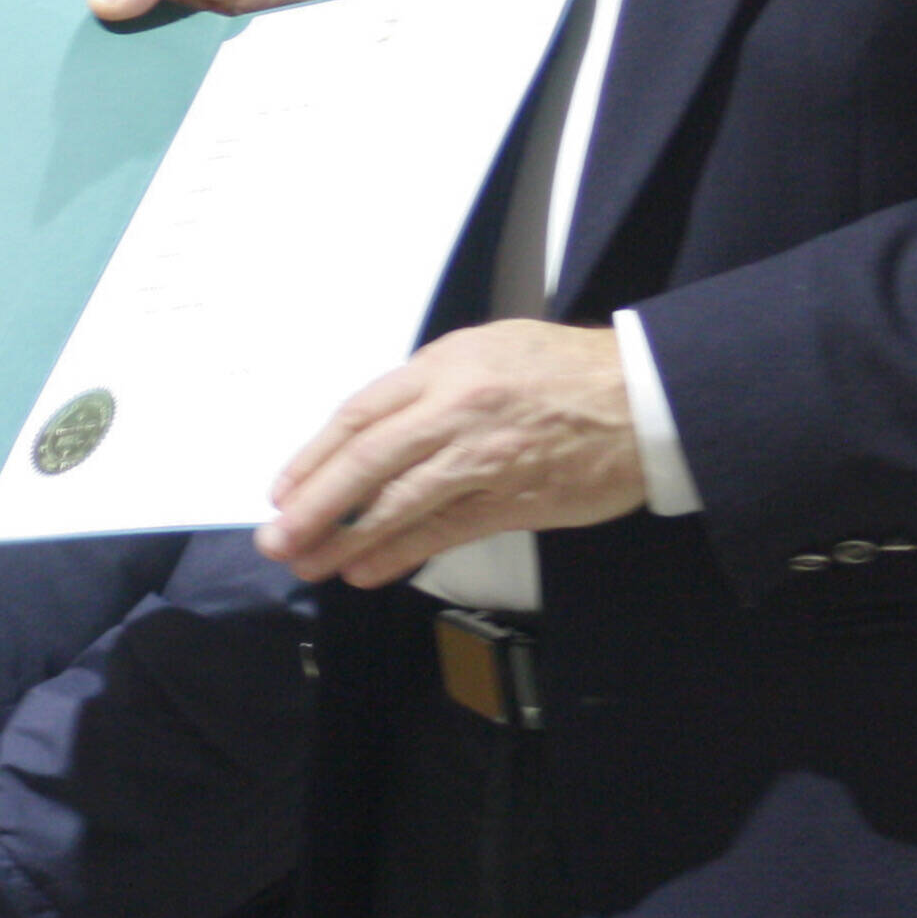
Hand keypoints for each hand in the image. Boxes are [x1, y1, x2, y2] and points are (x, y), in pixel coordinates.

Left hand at [255, 321, 647, 586]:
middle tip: (276, 539)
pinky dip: (401, 552)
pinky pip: (444, 530)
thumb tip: (379, 430)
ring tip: (310, 564)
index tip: (284, 488)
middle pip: (368, 460)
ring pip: (399, 503)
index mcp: (447, 364)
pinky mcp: (512, 500)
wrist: (640, 397)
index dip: (317, 456)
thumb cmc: (564, 368)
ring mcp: (484, 458)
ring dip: (346, 539)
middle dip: (315, 504)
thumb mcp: (490, 348)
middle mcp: (457, 408)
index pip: (362, 414)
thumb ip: (433, 383)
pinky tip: (367, 569)